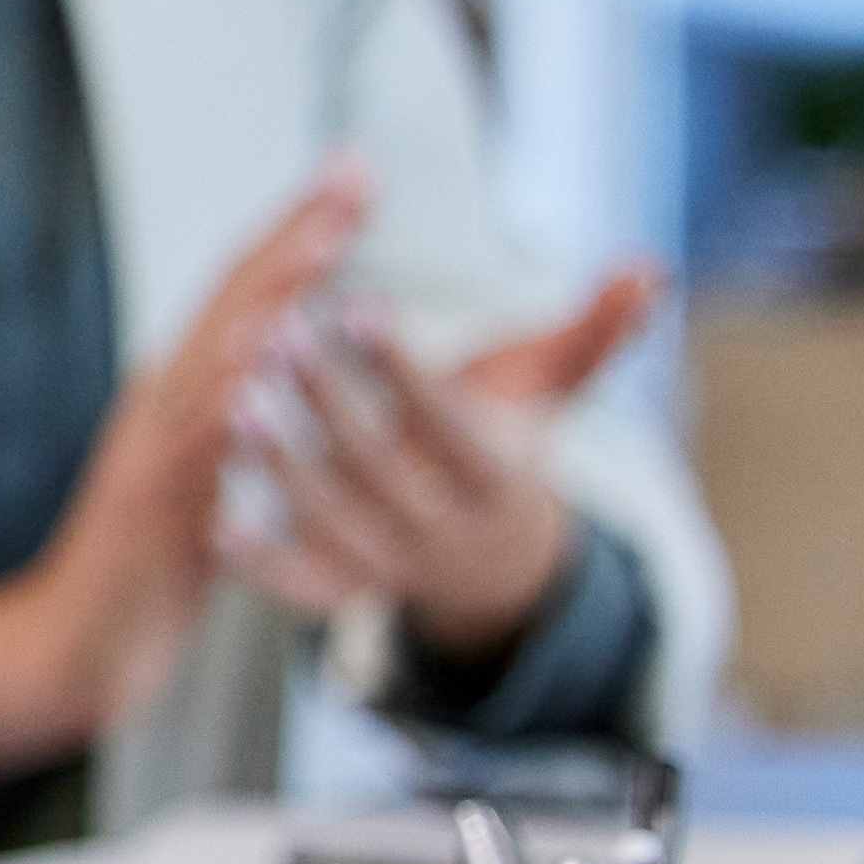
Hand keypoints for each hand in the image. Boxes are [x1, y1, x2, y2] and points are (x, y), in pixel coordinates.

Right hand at [0, 170, 369, 775]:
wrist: (69, 644)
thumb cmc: (147, 568)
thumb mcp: (199, 479)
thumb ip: (234, 423)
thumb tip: (278, 367)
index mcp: (180, 396)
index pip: (245, 294)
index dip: (298, 230)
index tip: (351, 172)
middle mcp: (161, 408)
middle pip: (232, 303)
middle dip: (294, 235)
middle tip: (349, 174)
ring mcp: (152, 459)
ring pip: (216, 360)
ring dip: (266, 301)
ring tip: (322, 246)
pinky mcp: (152, 515)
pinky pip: (193, 453)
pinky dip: (225, 406)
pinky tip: (258, 368)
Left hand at [226, 260, 652, 661]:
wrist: (494, 563)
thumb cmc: (506, 451)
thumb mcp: (548, 396)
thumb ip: (593, 334)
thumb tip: (647, 270)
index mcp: (495, 477)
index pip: (449, 421)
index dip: (404, 368)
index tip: (357, 306)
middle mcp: (444, 528)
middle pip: (379, 467)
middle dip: (324, 402)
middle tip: (272, 334)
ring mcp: (392, 567)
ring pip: (331, 522)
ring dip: (279, 466)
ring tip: (230, 399)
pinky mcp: (345, 593)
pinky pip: (300, 586)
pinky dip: (260, 561)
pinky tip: (215, 514)